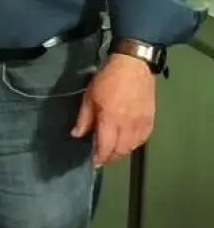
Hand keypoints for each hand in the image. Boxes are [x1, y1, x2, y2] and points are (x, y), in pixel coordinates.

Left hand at [72, 53, 157, 167]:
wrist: (134, 65)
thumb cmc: (108, 78)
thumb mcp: (89, 96)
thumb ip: (84, 118)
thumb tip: (77, 134)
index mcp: (111, 119)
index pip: (106, 146)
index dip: (99, 157)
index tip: (93, 162)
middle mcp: (128, 125)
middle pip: (121, 150)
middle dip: (110, 157)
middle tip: (101, 158)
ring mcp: (142, 123)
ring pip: (133, 147)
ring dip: (122, 152)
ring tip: (112, 152)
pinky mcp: (151, 119)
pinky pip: (143, 139)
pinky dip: (134, 144)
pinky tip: (127, 143)